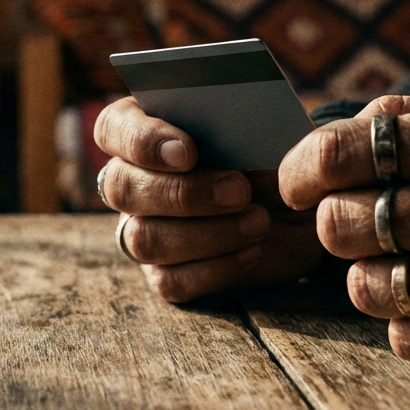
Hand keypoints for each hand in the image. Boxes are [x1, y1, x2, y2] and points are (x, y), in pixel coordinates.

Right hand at [94, 97, 324, 301]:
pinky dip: (216, 268)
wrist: (296, 208)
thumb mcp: (262, 134)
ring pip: (144, 239)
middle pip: (121, 189)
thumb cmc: (270, 157)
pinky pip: (170, 280)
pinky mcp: (163, 273)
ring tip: (259, 222)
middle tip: (240, 191)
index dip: (140, 141)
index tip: (187, 153)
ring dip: (208, 234)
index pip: (112, 129)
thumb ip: (237, 130)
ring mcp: (142, 229)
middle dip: (183, 194)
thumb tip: (238, 142)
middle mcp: (131, 181)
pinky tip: (252, 251)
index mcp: (144, 130)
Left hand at [279, 94, 409, 369]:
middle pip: (338, 226)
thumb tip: (317, 140)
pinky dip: (409, 321)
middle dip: (339, 223)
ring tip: (409, 261)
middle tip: (366, 223)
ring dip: (371, 277)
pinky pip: (403, 337)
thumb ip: (402, 118)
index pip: (336, 156)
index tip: (297, 186)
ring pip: (362, 288)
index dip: (298, 173)